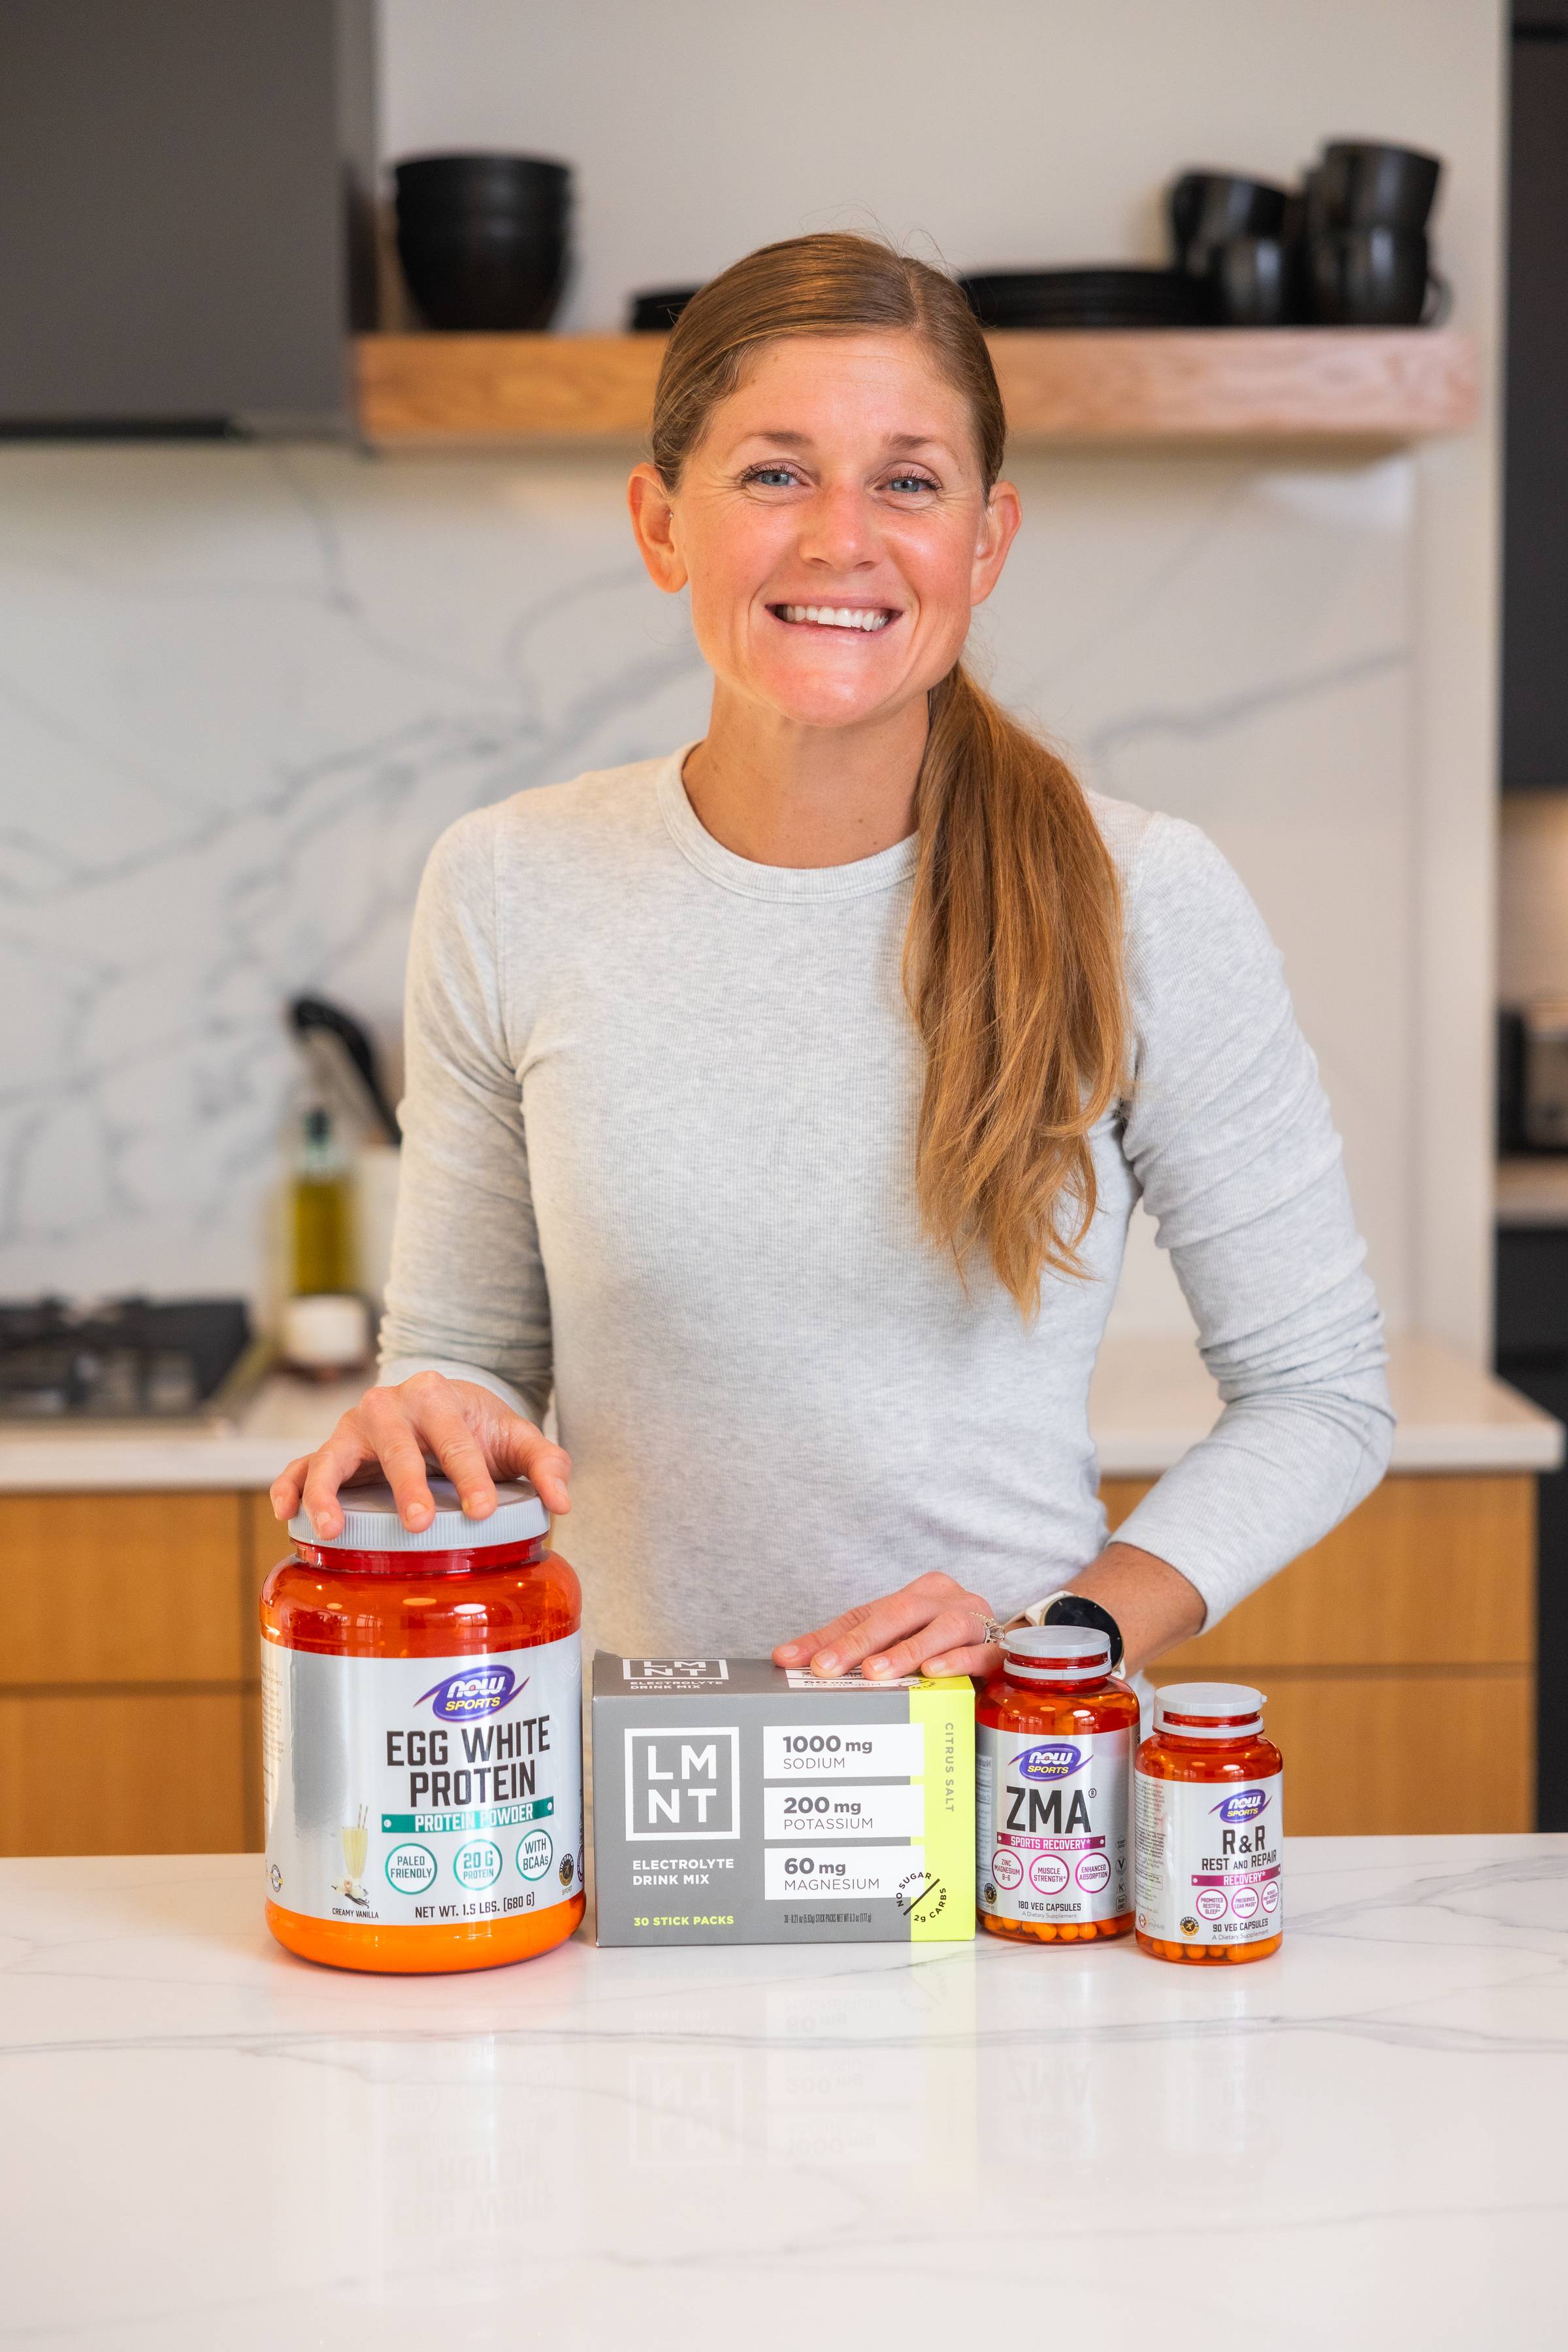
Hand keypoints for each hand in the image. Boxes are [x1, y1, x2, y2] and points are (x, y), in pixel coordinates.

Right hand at [269, 1370, 570, 1537]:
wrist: (440, 1408)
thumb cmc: (477, 1428)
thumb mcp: (515, 1439)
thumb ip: (545, 1464)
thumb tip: (562, 1501)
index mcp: (437, 1396)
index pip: (455, 1438)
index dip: (470, 1475)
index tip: (483, 1511)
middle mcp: (390, 1406)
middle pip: (396, 1445)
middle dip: (407, 1483)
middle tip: (420, 1523)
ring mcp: (354, 1429)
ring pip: (334, 1454)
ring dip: (330, 1490)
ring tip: (332, 1528)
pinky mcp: (331, 1451)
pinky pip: (301, 1466)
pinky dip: (290, 1486)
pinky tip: (286, 1514)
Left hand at [773, 1571, 1001, 1682]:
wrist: (1008, 1649)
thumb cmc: (944, 1646)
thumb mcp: (896, 1642)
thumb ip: (847, 1648)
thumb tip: (784, 1657)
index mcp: (917, 1594)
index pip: (865, 1614)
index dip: (828, 1638)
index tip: (793, 1660)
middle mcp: (944, 1600)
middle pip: (897, 1614)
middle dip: (859, 1643)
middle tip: (828, 1668)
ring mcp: (974, 1620)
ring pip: (939, 1628)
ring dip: (906, 1651)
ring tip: (875, 1672)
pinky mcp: (997, 1648)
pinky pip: (978, 1652)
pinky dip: (954, 1661)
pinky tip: (932, 1672)